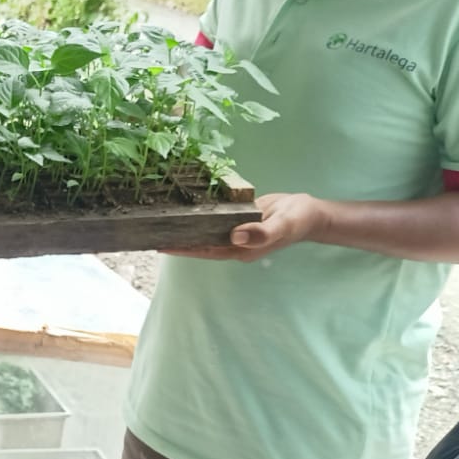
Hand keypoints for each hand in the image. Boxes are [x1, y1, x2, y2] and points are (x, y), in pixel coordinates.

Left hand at [163, 192, 329, 261]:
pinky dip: (199, 215)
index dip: (182, 248)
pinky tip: (184, 207)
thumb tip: (235, 236)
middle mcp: (234, 243)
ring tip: (159, 219)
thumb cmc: (297, 220)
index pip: (204, 250)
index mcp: (240, 249)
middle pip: (199, 243)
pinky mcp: (236, 218)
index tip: (159, 244)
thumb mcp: (281, 225)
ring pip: (204, 230)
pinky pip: (214, 218)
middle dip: (176, 238)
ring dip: (184, 226)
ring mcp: (234, 231)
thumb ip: (261, 233)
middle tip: (149, 230)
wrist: (309, 212)